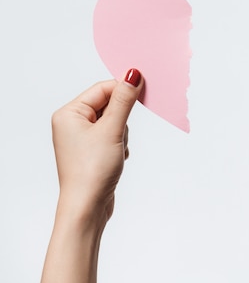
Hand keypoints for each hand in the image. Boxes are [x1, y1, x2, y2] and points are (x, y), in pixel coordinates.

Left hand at [51, 68, 142, 221]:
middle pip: (109, 104)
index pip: (102, 89)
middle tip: (119, 135)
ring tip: (115, 151)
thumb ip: (124, 100)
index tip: (145, 91)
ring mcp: (82, 138)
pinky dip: (121, 144)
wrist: (88, 207)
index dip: (123, 90)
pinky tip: (116, 158)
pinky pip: (113, 136)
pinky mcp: (92, 151)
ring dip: (122, 134)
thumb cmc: (92, 170)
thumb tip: (132, 74)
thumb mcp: (112, 130)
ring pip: (114, 121)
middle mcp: (72, 123)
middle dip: (122, 119)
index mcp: (69, 113)